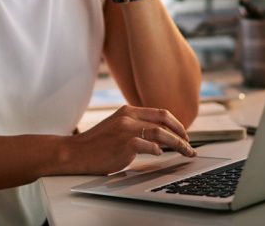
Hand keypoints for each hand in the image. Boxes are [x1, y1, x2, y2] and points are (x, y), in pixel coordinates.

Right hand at [70, 105, 195, 174]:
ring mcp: (126, 130)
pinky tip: (161, 154)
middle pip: (164, 120)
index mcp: (128, 110)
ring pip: (160, 133)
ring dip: (177, 144)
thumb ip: (134, 125)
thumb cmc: (97, 144)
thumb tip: (158, 136)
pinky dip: (157, 150)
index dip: (176, 123)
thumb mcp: (116, 126)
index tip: (184, 133)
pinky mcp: (124, 144)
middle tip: (189, 144)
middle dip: (181, 132)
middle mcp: (128, 117)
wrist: (75, 153)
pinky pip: (148, 146)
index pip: (160, 112)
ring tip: (185, 152)